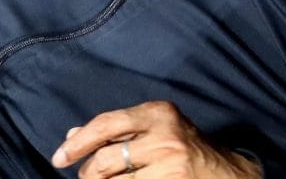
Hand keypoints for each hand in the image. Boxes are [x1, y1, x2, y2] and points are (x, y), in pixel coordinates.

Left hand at [51, 101, 261, 178]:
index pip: (106, 124)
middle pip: (105, 160)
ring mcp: (169, 164)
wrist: (224, 172)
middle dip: (89, 174)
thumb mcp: (155, 129)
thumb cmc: (184, 148)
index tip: (61, 157)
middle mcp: (165, 136)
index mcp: (158, 113)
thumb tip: (72, 136)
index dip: (78, 143)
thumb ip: (116, 130)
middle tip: (91, 178)